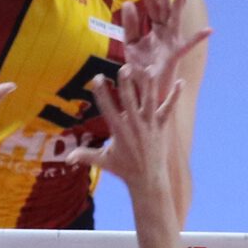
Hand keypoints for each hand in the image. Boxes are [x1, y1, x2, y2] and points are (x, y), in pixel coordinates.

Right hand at [59, 66, 180, 192]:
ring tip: (149, 68)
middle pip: (130, 101)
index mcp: (119, 131)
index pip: (108, 108)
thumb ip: (85, 156)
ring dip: (150, 85)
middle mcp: (135, 126)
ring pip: (150, 101)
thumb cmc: (124, 169)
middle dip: (127, 84)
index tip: (97, 77)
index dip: (102, 92)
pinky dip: (175, 96)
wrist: (148, 180)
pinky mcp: (161, 127)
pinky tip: (181, 82)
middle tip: (125, 67)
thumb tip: (67, 158)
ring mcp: (150, 125)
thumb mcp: (104, 161)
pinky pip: (169, 109)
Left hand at [117, 0, 210, 104]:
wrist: (145, 89)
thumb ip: (130, 25)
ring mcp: (171, 42)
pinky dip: (199, 38)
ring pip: (175, 19)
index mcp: (155, 30)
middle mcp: (165, 33)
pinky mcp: (175, 54)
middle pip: (165, 9)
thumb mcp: (130, 44)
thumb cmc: (139, 68)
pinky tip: (209, 30)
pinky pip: (188, 45)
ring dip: (178, 4)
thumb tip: (128, 4)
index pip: (152, 9)